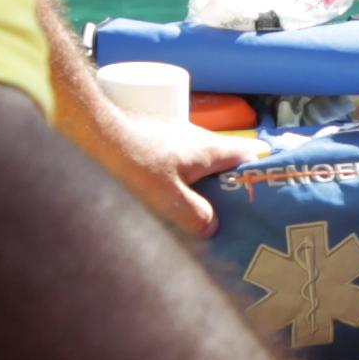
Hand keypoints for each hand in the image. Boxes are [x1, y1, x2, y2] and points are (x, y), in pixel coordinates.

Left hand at [66, 91, 255, 232]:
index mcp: (209, 149)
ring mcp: (174, 137)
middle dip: (230, 185)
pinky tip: (167, 199)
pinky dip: (181, 180)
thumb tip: (212, 227)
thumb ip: (195, 216)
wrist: (91, 132)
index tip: (267, 193)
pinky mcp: (153, 142)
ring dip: (202, 184)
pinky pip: (177, 163)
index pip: (249, 155)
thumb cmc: (131, 163)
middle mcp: (196, 138)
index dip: (262, 172)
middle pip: (224, 162)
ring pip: (199, 163)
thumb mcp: (167, 199)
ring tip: (199, 212)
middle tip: (233, 214)